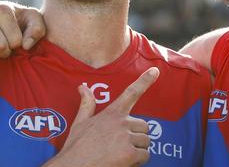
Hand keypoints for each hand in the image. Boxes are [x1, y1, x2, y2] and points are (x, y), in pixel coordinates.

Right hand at [0, 1, 45, 64]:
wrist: (0, 18)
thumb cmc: (20, 21)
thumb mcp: (34, 21)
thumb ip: (37, 30)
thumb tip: (26, 46)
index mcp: (4, 9)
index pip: (14, 39)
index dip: (17, 47)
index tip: (17, 45)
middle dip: (4, 53)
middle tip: (5, 52)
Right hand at [43, 67, 159, 166]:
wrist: (73, 166)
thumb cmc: (76, 147)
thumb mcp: (80, 122)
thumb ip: (87, 104)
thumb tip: (82, 87)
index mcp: (112, 113)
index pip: (131, 93)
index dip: (144, 81)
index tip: (155, 71)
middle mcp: (121, 122)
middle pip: (144, 126)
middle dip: (137, 137)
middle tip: (122, 146)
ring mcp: (126, 137)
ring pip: (145, 142)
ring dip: (138, 150)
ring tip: (121, 155)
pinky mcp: (130, 152)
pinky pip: (145, 156)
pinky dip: (138, 162)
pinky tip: (125, 162)